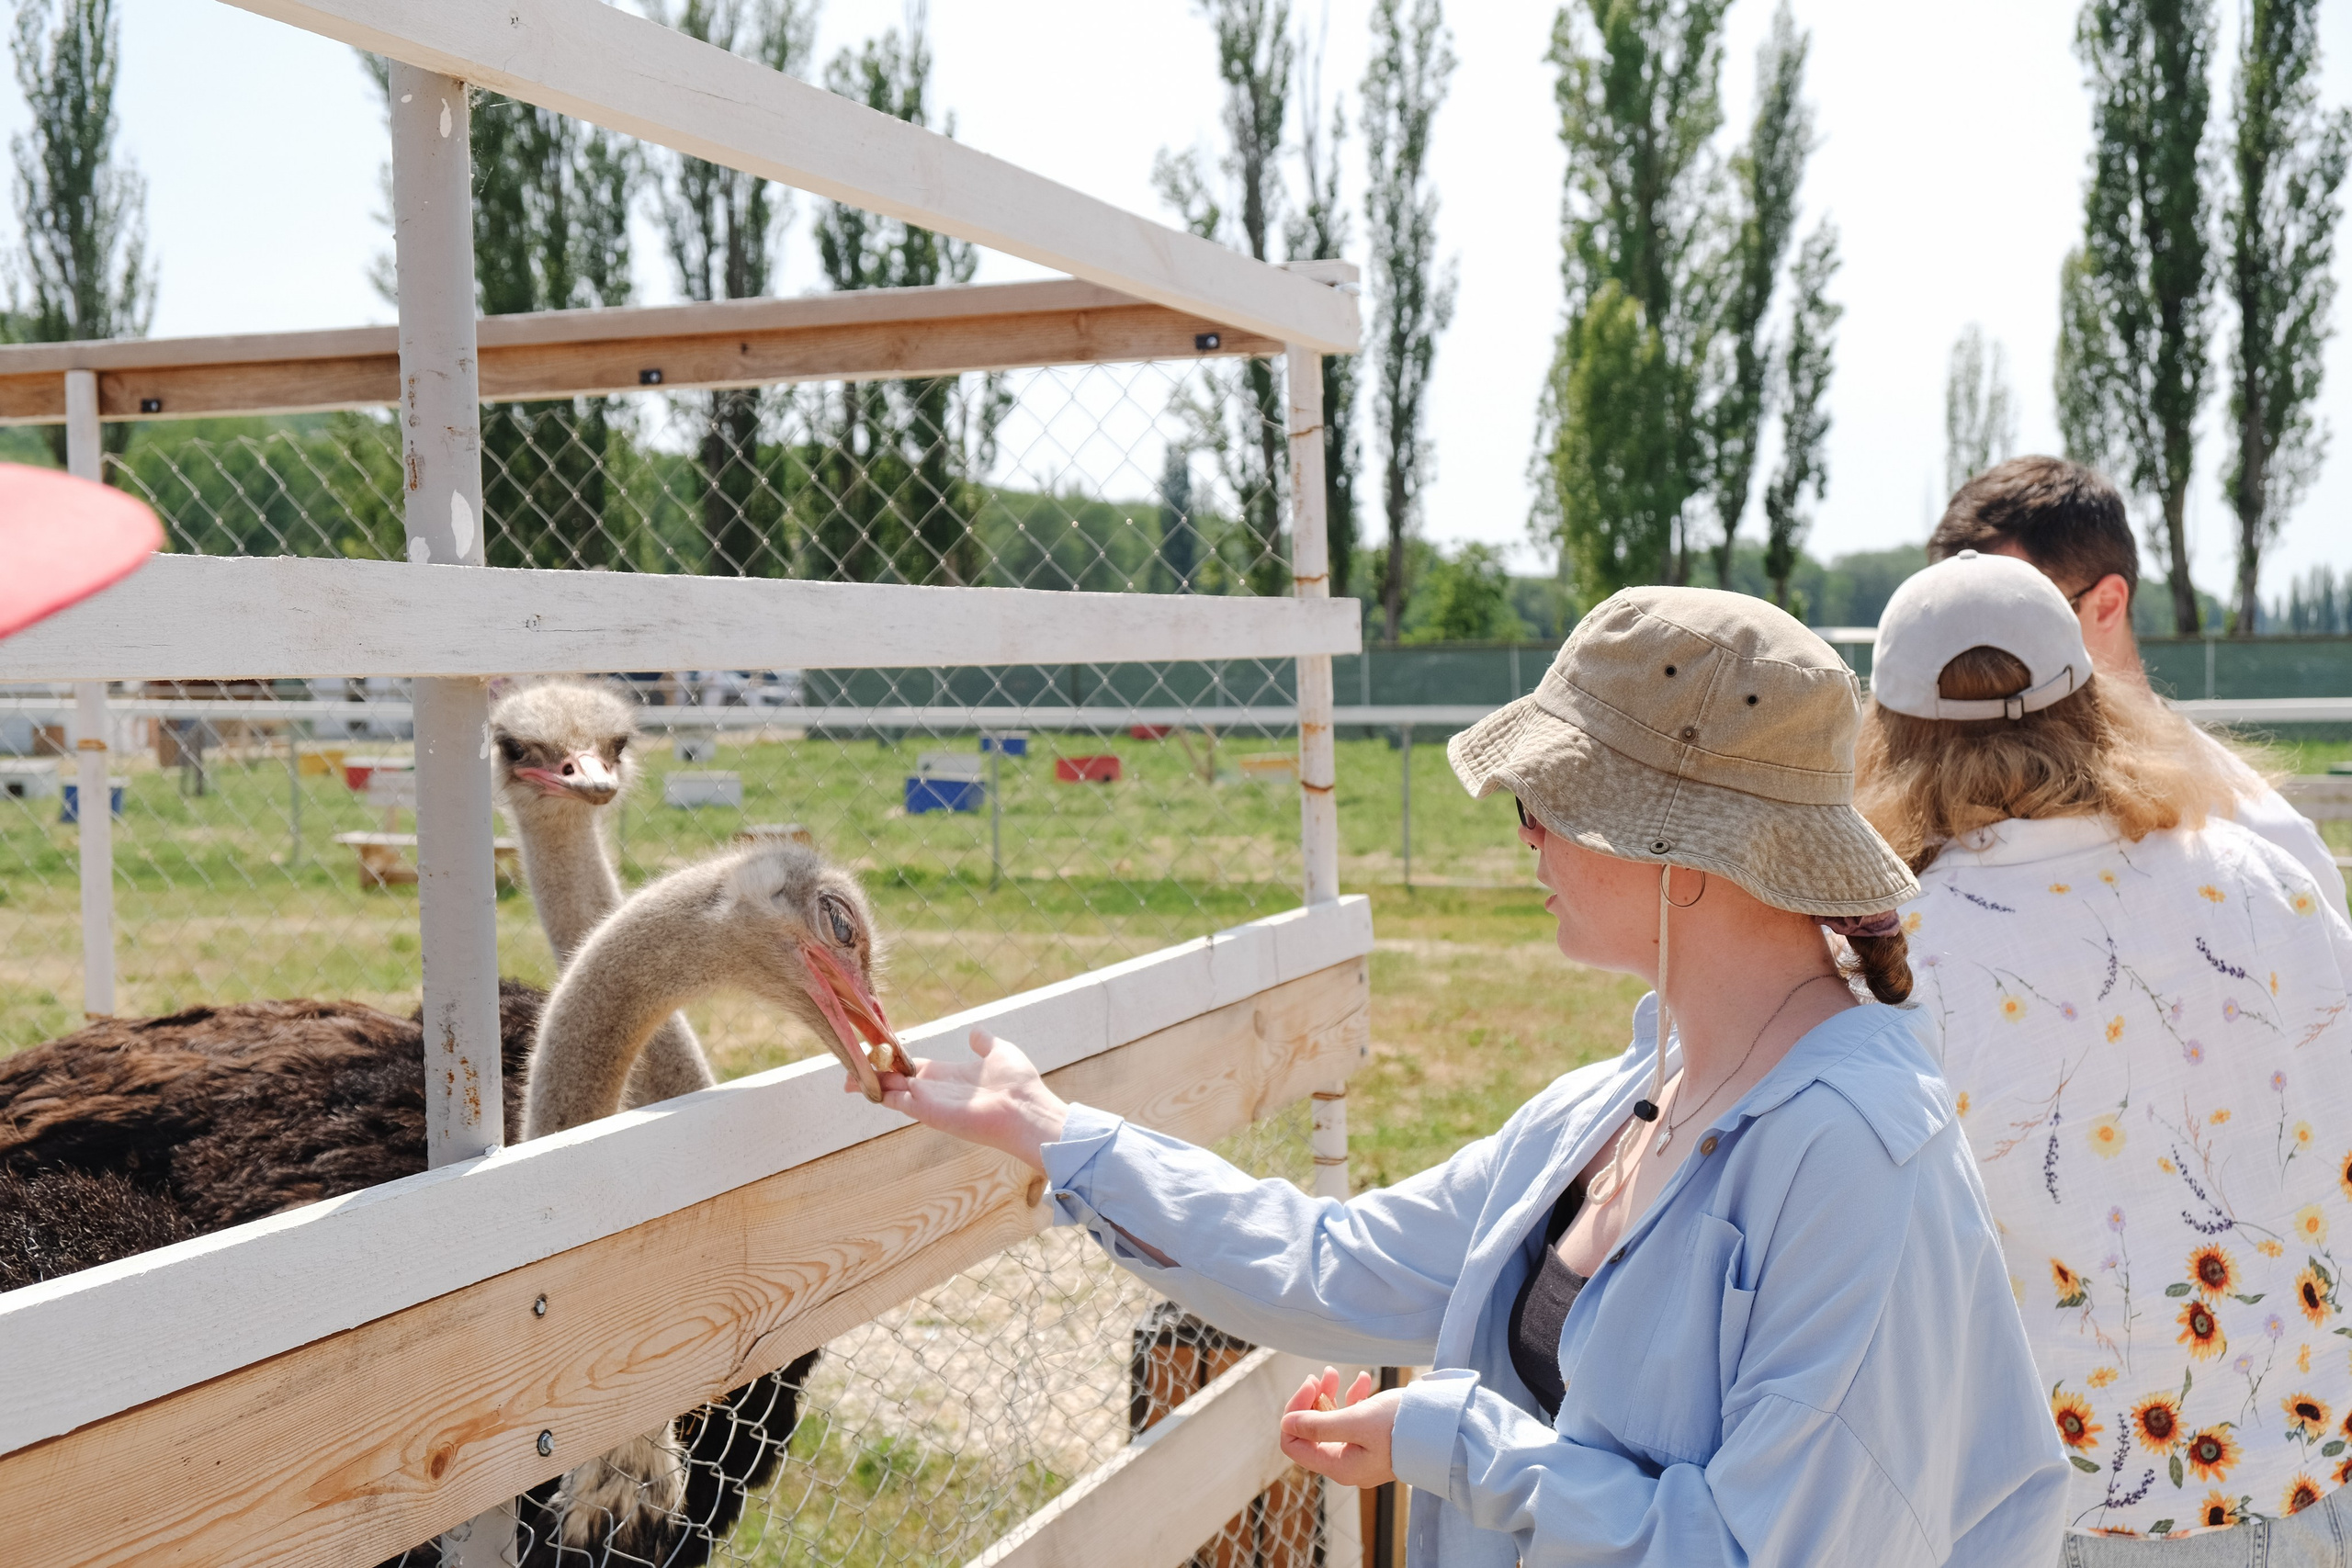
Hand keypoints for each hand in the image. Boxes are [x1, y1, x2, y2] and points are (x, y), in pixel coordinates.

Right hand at [851, 1029, 1070, 1171]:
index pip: (912, 1066)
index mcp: (949, 1074)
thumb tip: (976, 1031)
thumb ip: (984, 1043)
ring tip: (844, 1075)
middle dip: (873, 1072)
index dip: (893, 1058)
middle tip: (849, 1064)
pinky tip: (859, 1084)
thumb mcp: (999, 1052)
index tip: (875, 1051)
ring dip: (869, 1081)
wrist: (1025, 1109)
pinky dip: (877, 1092)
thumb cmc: (1017, 1084)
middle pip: (896, 1078)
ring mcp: (929, 1102)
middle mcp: (935, 1089)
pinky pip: (895, 1102)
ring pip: (890, 1090)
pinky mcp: (927, 1112)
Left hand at [1278, 1367, 1395, 1488]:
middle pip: (1312, 1431)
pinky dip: (1352, 1398)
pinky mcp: (1376, 1440)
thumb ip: (1319, 1424)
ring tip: (1334, 1372)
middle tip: (1322, 1375)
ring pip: (1331, 1422)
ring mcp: (1362, 1452)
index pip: (1295, 1443)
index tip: (1309, 1386)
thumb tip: (1286, 1424)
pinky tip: (1360, 1379)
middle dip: (1311, 1400)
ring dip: (1329, 1395)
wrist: (1444, 1429)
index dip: (1295, 1413)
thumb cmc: (1400, 1425)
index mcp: (1339, 1466)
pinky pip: (1353, 1419)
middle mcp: (1347, 1463)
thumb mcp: (1356, 1421)